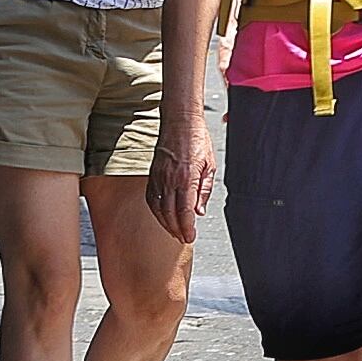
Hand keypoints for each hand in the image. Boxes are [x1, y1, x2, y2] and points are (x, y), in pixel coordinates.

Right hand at [146, 119, 218, 243]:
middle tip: (184, 239)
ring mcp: (158, 177)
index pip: (185, 211)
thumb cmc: (198, 140)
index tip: (190, 237)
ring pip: (158, 208)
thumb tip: (199, 212)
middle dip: (177, 230)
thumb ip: (204, 191)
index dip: (187, 228)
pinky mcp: (152, 174)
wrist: (180, 122)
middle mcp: (170, 179)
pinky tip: (163, 217)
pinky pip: (151, 198)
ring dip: (166, 224)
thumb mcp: (210, 165)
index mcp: (187, 177)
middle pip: (170, 213)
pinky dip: (156, 211)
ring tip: (175, 232)